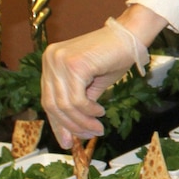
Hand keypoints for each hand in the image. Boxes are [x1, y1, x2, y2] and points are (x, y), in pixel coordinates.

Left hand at [39, 18, 146, 148]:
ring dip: (82, 121)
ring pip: (65, 105)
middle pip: (53, 104)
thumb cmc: (113, 56)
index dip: (57, 123)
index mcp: (50, 61)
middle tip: (89, 135)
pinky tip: (100, 111)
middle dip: (71, 125)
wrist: (130, 36)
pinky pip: (77, 100)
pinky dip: (88, 111)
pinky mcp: (74, 65)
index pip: (48, 98)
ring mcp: (59, 61)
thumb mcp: (89, 83)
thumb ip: (77, 103)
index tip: (67, 142)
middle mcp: (50, 59)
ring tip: (98, 127)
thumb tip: (71, 131)